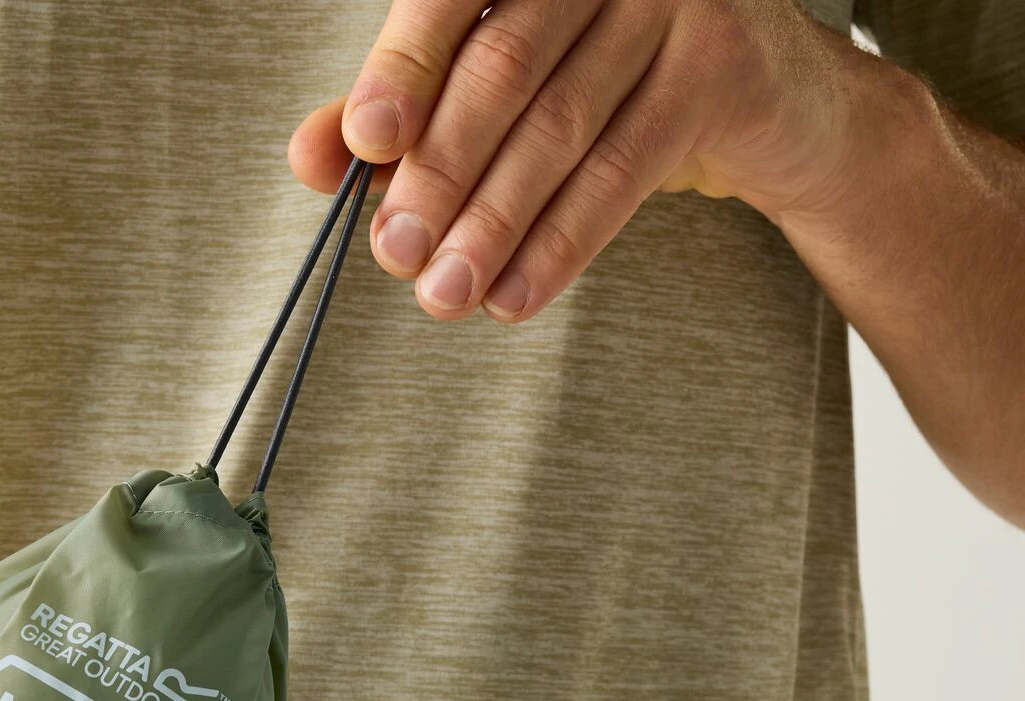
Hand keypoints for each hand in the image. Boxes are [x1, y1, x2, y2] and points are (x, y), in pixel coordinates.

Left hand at [290, 0, 864, 320]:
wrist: (764, 103)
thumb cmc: (612, 85)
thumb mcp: (499, 91)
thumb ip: (406, 117)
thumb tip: (311, 156)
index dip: (404, 70)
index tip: (363, 144)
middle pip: (501, 68)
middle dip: (438, 173)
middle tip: (396, 252)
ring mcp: (670, 0)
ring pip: (558, 126)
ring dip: (492, 224)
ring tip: (445, 293)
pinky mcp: (721, 65)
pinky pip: (625, 169)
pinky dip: (560, 244)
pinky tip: (513, 295)